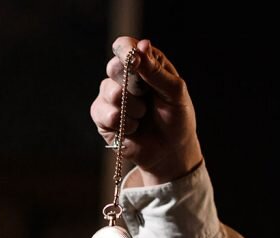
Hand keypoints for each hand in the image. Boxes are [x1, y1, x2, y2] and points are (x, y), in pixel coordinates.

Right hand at [90, 37, 202, 185]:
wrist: (170, 152)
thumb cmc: (176, 119)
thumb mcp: (175, 92)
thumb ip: (156, 70)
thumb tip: (141, 45)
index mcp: (144, 64)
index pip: (125, 46)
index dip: (126, 50)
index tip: (134, 60)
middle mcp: (125, 78)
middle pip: (113, 66)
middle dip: (130, 83)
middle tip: (144, 95)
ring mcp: (111, 98)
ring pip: (109, 91)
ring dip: (131, 107)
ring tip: (143, 116)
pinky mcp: (103, 118)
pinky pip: (103, 113)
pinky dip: (122, 122)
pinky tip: (133, 128)